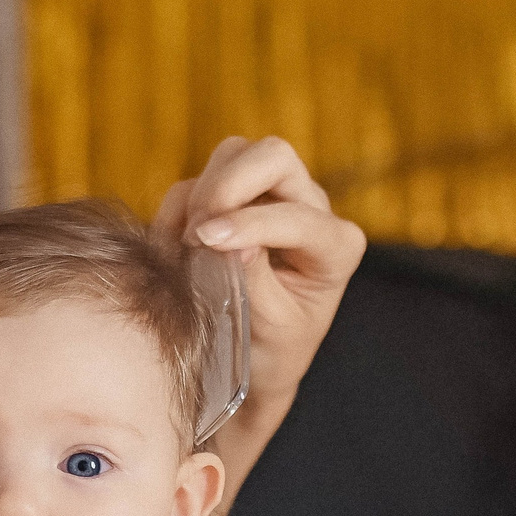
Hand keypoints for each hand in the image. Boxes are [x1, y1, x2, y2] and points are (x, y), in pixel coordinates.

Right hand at [151, 136, 365, 416]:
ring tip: (189, 244)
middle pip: (274, 156)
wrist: (257, 361)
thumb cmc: (275, 350)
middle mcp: (311, 209)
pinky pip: (199, 179)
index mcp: (336, 246)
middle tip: (199, 230)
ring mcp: (272, 197)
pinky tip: (178, 248)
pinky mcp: (234, 199)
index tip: (206, 242)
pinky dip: (180, 207)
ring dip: (203, 192)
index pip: (297, 216)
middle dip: (229, 184)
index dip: (250, 223)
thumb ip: (255, 281)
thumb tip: (226, 239)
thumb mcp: (273, 328)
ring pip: (235, 153)